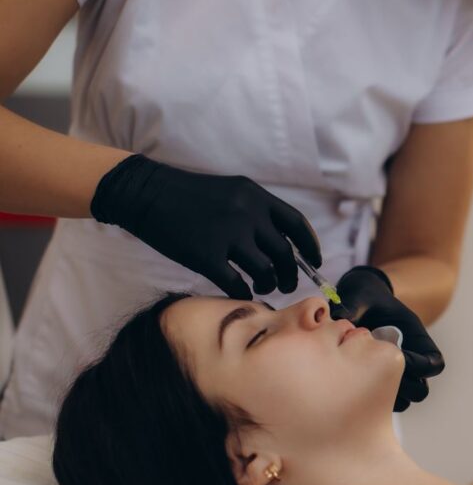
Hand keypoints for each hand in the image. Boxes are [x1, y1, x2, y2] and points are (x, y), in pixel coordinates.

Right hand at [90, 154, 321, 299]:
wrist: (145, 193)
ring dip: (269, 285)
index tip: (315, 263)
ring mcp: (227, 234)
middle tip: (286, 284)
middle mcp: (247, 213)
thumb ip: (258, 213)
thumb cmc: (190, 197)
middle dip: (291, 274)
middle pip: (285, 254)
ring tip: (262, 287)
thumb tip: (286, 245)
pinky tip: (240, 292)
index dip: (311, 247)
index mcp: (256, 196)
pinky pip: (236, 283)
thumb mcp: (232, 192)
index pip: (297, 225)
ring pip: (266, 272)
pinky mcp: (205, 254)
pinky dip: (242, 292)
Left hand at [330, 266, 444, 412]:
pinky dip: (372, 401)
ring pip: (404, 402)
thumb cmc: (365, 296)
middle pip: (421, 390)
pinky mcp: (379, 382)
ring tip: (362, 382)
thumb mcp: (362, 296)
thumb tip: (340, 318)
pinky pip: (383, 403)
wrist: (358, 301)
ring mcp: (397, 374)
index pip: (434, 364)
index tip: (391, 355)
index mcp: (417, 339)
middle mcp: (412, 360)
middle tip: (375, 374)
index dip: (417, 365)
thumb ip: (354, 306)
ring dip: (386, 398)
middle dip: (400, 387)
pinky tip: (351, 385)